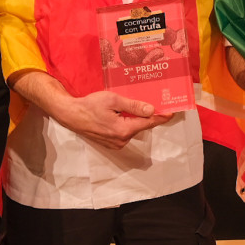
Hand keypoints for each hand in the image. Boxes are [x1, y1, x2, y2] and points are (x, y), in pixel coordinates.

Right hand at [57, 90, 172, 149]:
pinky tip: (128, 113)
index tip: (173, 112)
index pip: (148, 123)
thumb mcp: (113, 100)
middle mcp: (121, 140)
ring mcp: (116, 143)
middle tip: (158, 103)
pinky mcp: (111, 142)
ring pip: (133, 129)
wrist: (71, 114)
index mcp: (123, 130)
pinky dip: (129, 123)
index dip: (161, 117)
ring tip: (143, 105)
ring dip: (138, 118)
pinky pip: (126, 132)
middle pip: (142, 126)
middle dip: (150, 115)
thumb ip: (133, 106)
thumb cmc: (90, 105)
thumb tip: (151, 109)